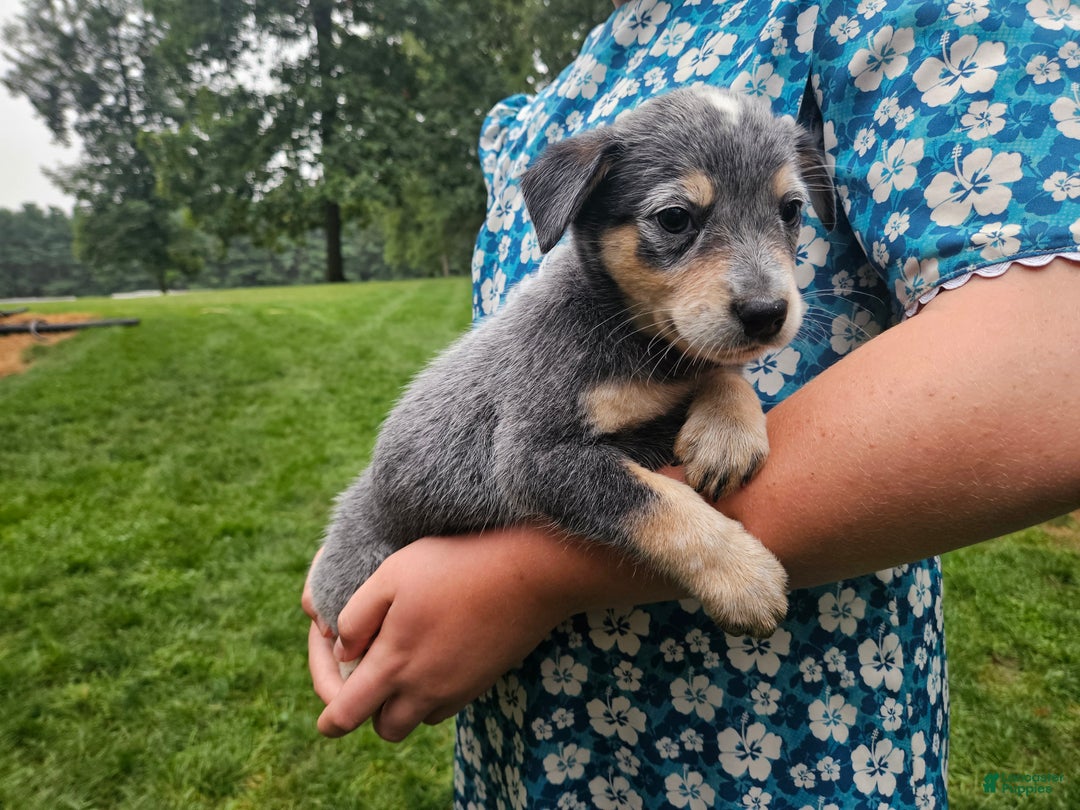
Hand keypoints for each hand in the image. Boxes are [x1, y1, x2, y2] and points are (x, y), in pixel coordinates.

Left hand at [306, 530, 585, 740]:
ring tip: (403, 660)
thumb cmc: (455, 565)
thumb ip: (356, 617)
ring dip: (403, 703)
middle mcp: (425, 689)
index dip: (329, 720)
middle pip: (385, 728)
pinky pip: (447, 704)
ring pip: (418, 719)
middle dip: (370, 711)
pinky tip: (436, 654)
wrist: (530, 572)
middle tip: (370, 674)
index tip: (326, 712)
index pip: (346, 715)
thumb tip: (343, 651)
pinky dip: (432, 693)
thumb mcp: (391, 574)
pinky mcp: (482, 682)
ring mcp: (458, 690)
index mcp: (394, 664)